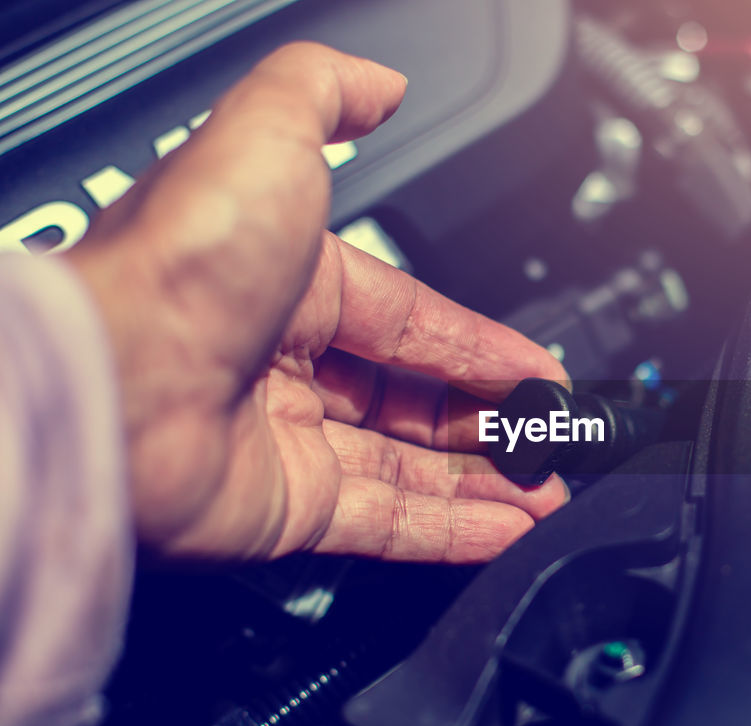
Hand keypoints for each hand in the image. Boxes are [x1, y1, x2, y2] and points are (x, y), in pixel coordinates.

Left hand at [66, 43, 569, 562]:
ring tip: (547, 488)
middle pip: (414, 397)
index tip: (542, 373)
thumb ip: (326, 94)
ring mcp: (285, 441)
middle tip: (551, 435)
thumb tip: (379, 83)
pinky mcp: (283, 512)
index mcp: (290, 282)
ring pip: (408, 465)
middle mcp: (285, 364)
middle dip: (493, 419)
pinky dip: (450, 532)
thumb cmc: (181, 261)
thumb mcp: (268, 134)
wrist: (114, 381)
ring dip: (485, 480)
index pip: (414, 319)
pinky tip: (506, 529)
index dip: (485, 348)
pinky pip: (384, 523)